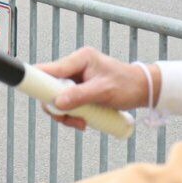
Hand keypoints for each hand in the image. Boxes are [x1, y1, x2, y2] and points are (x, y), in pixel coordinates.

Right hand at [36, 47, 153, 130]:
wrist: (143, 89)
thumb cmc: (128, 86)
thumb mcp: (104, 92)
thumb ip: (80, 96)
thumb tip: (57, 103)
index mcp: (80, 59)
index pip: (49, 69)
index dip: (38, 82)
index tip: (39, 99)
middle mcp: (75, 67)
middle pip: (50, 87)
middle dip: (57, 106)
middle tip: (70, 119)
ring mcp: (77, 78)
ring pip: (58, 98)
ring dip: (65, 114)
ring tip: (82, 123)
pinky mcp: (80, 89)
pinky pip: (67, 102)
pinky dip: (72, 114)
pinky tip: (83, 121)